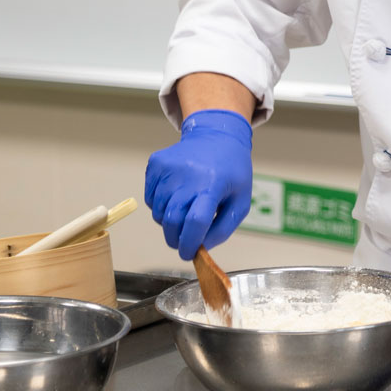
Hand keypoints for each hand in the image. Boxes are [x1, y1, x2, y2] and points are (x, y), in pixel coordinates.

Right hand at [144, 109, 252, 260]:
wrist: (217, 136)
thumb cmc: (232, 172)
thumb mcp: (240, 201)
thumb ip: (222, 229)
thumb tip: (200, 248)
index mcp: (213, 185)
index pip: (196, 222)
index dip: (189, 244)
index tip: (189, 254)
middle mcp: (188, 175)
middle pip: (172, 221)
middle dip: (175, 239)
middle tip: (183, 242)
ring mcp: (168, 168)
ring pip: (157, 212)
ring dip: (168, 222)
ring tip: (184, 211)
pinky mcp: (155, 163)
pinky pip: (150, 198)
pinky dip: (159, 205)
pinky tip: (175, 195)